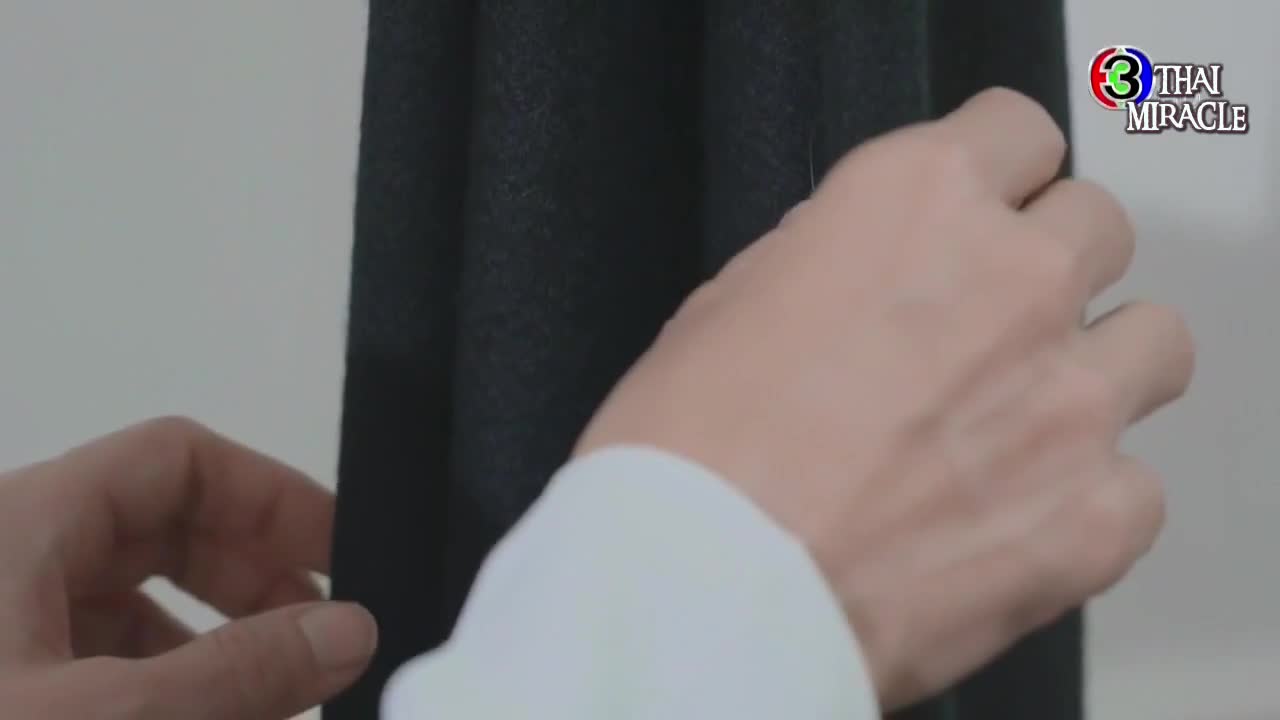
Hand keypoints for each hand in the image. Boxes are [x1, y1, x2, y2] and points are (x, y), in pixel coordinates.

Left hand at [0, 417, 376, 718]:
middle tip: (330, 632)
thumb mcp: (113, 715)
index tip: (343, 550)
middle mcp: (10, 559)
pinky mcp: (12, 686)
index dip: (272, 495)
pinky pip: (107, 660)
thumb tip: (348, 630)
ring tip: (289, 685)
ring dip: (228, 636)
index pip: (178, 459)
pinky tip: (228, 712)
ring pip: (140, 602)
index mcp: (22, 523)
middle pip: (166, 528)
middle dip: (261, 576)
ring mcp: (4, 627)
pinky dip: (178, 681)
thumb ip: (238, 671)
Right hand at [578, 88, 1193, 707]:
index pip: (1018, 132)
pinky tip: (1010, 516)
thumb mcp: (733, 301)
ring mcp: (1071, 397)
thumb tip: (875, 265)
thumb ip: (835, 258)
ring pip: (1153, 341)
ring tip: (1022, 420)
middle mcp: (1015, 278)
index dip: (993, 178)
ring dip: (1095, 367)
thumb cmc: (689, 454)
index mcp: (916, 200)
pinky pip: (1136, 482)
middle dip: (1046, 269)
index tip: (984, 213)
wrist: (704, 591)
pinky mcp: (1096, 515)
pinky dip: (1085, 496)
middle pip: (1096, 227)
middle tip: (987, 328)